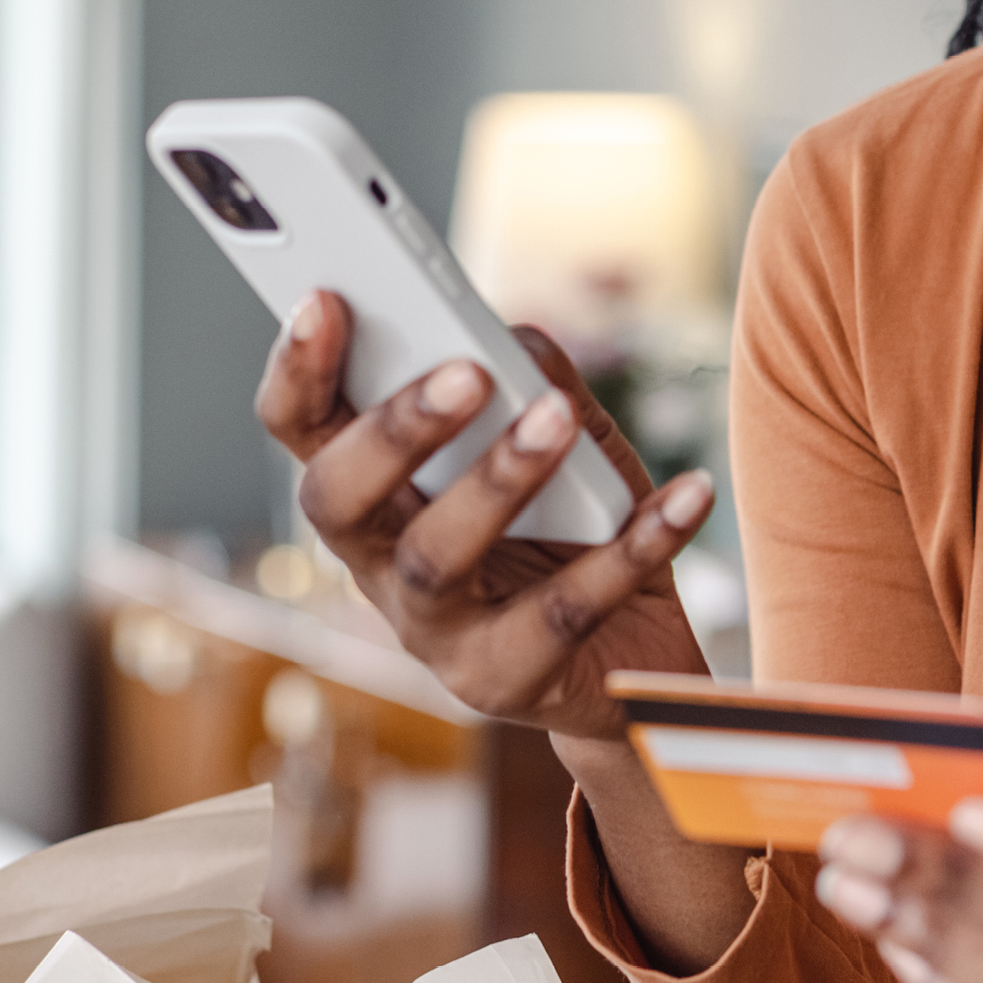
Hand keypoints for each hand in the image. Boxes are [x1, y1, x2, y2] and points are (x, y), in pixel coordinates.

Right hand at [255, 292, 714, 739]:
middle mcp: (381, 568)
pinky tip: (685, 495)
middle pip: (338, 499)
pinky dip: (633, 546)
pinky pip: (566, 611)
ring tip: (557, 418)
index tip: (324, 298)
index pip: (302, 430)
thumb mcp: (565, 444)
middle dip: (391, 430)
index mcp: (375, 495)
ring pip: (434, 560)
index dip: (297, 369)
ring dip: (497, 480)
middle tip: (464, 372)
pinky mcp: (507, 683)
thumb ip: (535, 382)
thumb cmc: (579, 531)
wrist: (634, 662)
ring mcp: (436, 635)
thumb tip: (514, 339)